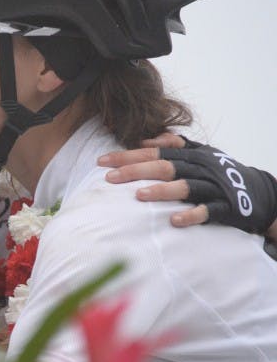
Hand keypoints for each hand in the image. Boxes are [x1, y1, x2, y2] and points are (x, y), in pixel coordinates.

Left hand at [99, 134, 276, 235]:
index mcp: (191, 156)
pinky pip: (207, 211)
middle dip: (135, 171)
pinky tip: (173, 221)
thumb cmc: (220, 174)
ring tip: (138, 196)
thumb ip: (175, 146)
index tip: (101, 162)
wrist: (260, 193)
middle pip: (165, 167)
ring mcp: (213, 188)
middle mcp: (200, 169)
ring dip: (161, 191)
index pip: (153, 153)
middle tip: (109, 178)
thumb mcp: (201, 155)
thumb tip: (146, 140)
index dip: (127, 156)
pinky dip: (191, 215)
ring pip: (185, 187)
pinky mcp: (225, 208)